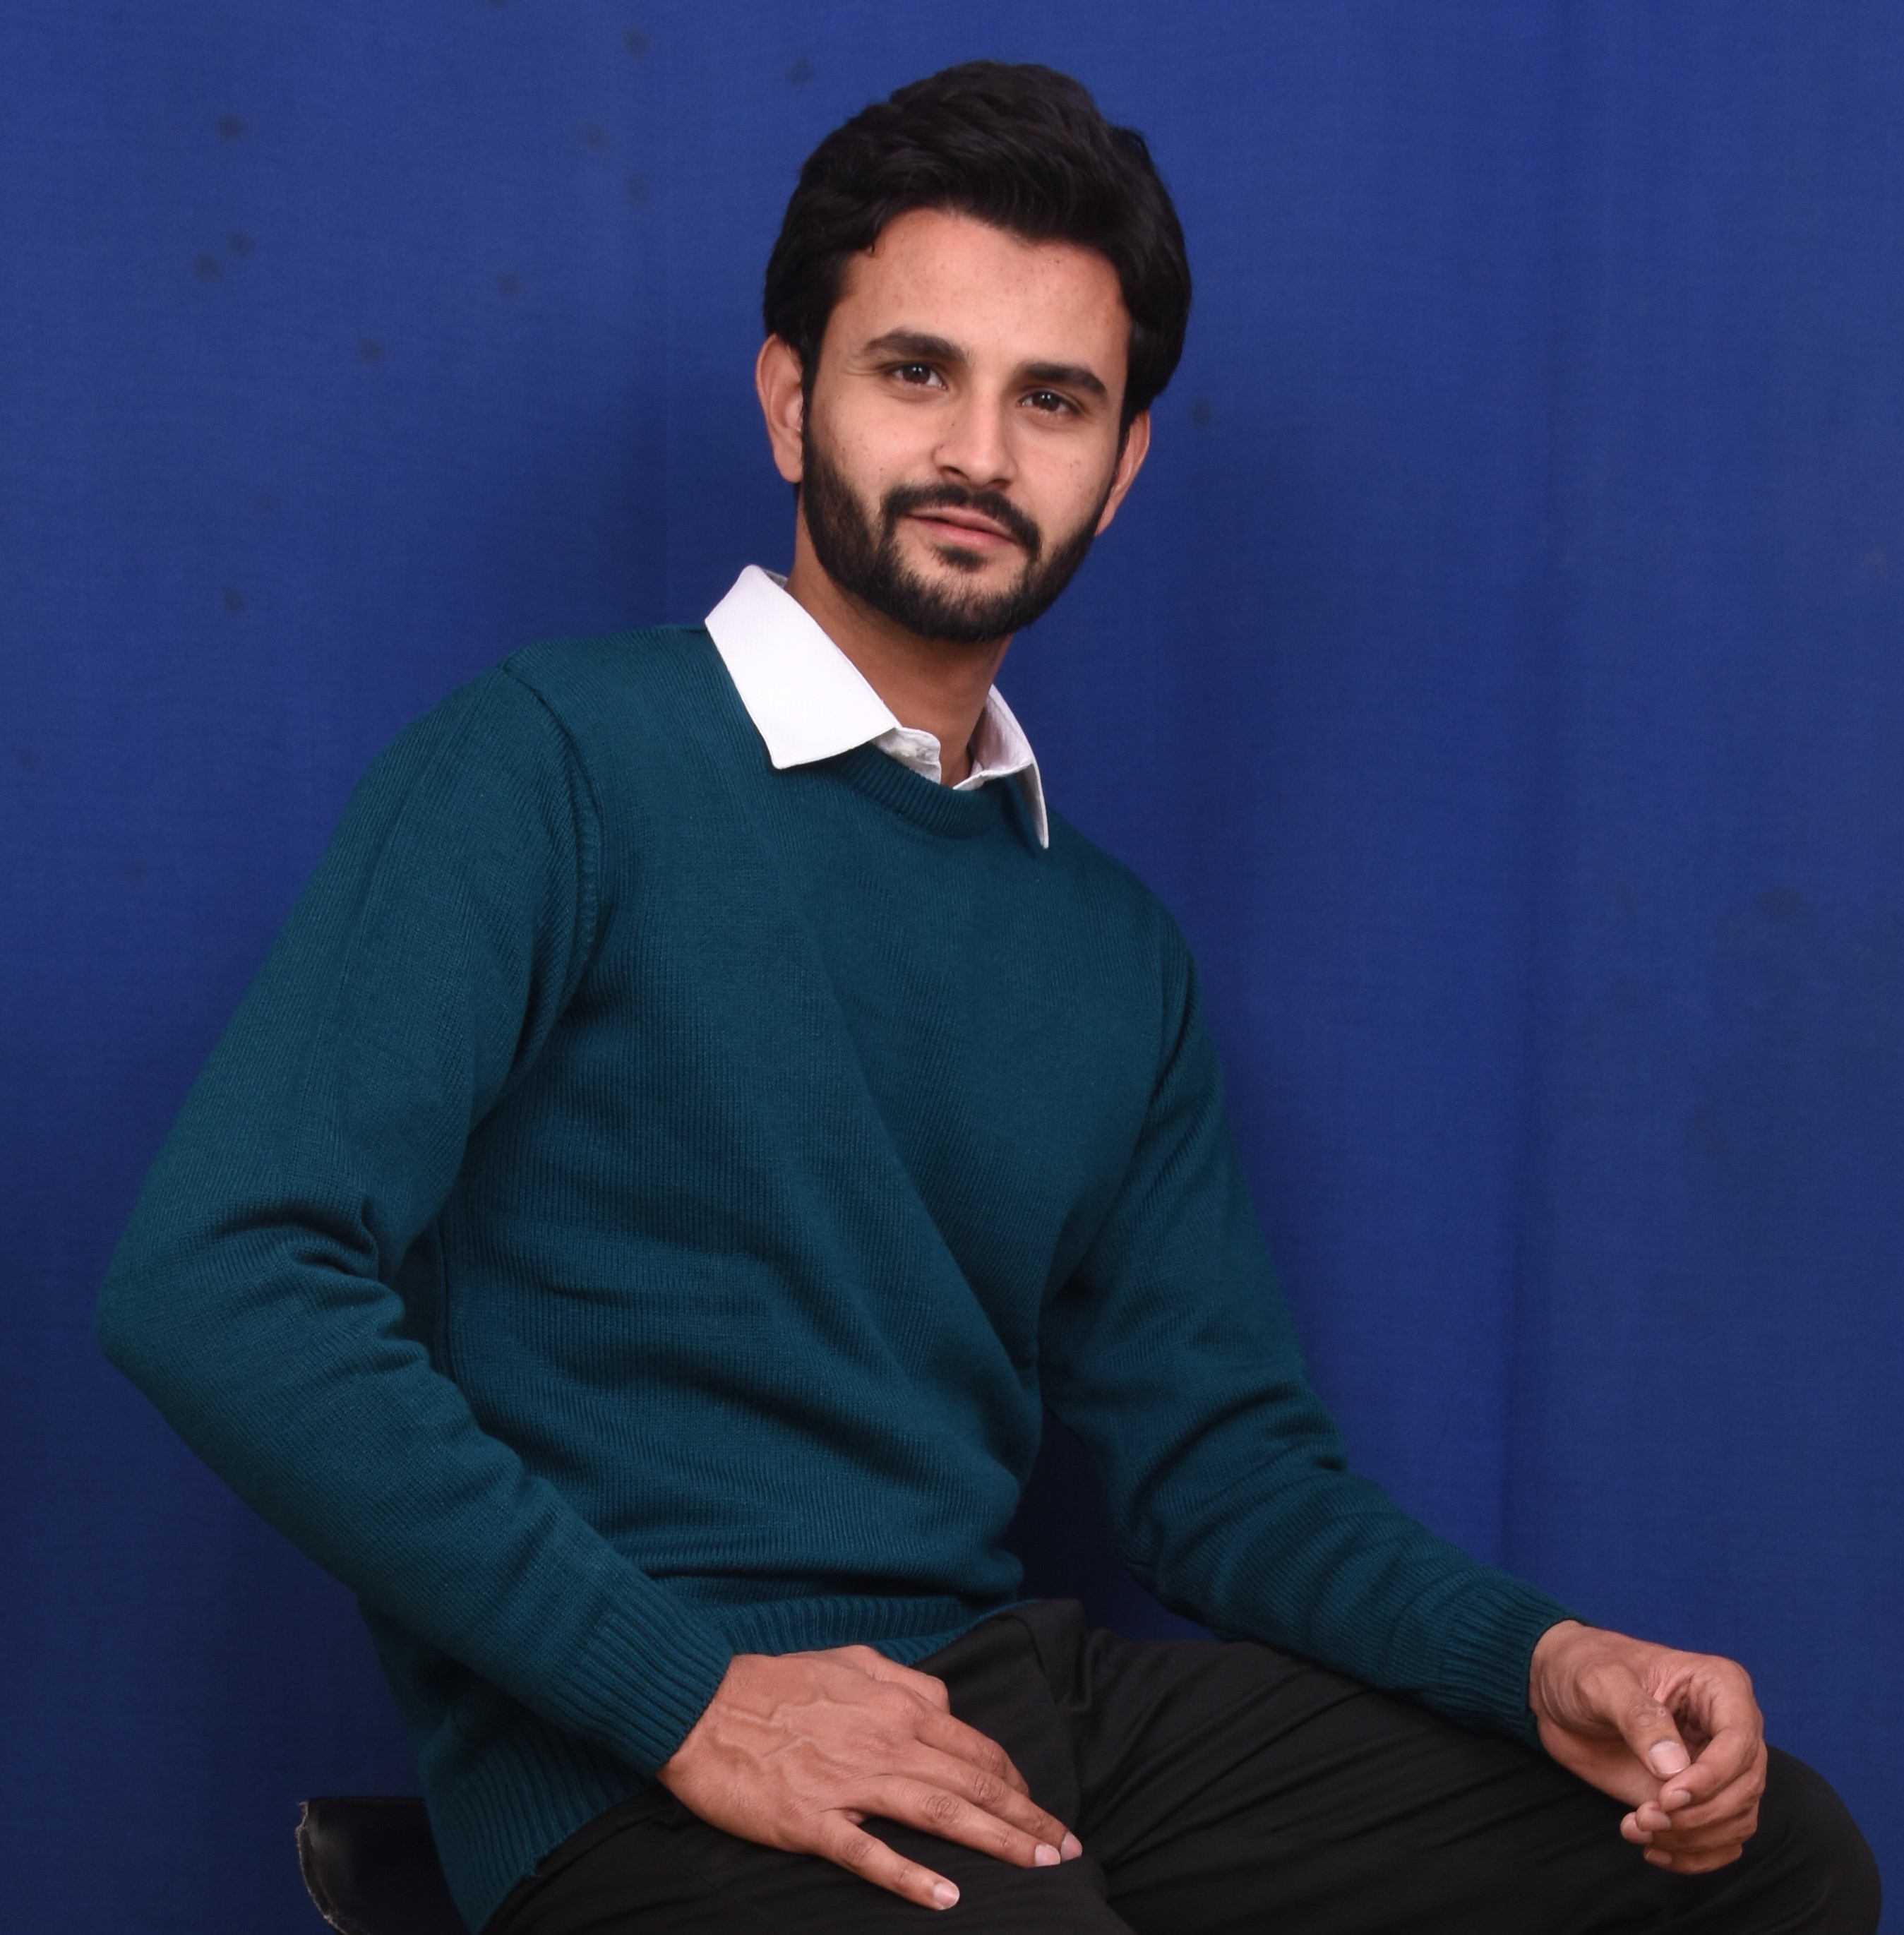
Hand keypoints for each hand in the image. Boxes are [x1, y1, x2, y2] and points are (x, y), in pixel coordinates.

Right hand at [657, 1645, 1082, 1910]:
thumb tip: (943, 1704)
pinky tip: (946, 1897)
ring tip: (1037, 1866)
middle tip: (1066, 1849)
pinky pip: (870, 1853)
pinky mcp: (812, 1819)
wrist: (702, 1704)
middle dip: (1026, 1818)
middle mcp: (886, 1740)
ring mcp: (850, 1782)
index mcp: (897, 1704)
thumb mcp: (851, 1662)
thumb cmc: (777, 1682)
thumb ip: (904, 1682)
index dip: (1015, 1781)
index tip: (1040, 1809)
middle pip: (973, 1783)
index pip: (976, 1748)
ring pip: (940, 1813)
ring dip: (995, 1842)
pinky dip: (912, 1876)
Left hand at [1528, 1620, 1767, 1873]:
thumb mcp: (1601, 1681)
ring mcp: (1717, 1765)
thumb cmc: (1582, 1669)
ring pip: (1737, 1819)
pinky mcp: (1700, 1796)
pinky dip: (1693, 1855)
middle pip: (1744, 1787)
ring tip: (1638, 1827)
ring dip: (1692, 1838)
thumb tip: (1674, 1768)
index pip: (1740, 1741)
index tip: (1668, 1797)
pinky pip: (1721, 1839)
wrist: (1556, 1690)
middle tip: (1646, 1817)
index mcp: (1719, 1685)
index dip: (1712, 1777)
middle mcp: (1729, 1728)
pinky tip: (1652, 1847)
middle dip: (1698, 1814)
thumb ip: (1638, 1717)